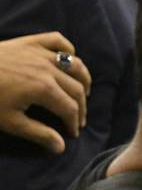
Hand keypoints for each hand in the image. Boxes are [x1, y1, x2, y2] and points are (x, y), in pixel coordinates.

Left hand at [0, 32, 91, 153]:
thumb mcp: (10, 122)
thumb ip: (38, 133)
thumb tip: (61, 147)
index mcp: (44, 89)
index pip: (70, 108)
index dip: (74, 123)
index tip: (73, 133)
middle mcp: (49, 68)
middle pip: (77, 88)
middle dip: (81, 106)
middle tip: (78, 119)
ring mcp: (41, 53)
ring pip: (75, 64)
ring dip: (83, 79)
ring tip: (83, 92)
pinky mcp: (32, 42)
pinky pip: (59, 41)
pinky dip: (68, 49)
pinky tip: (68, 60)